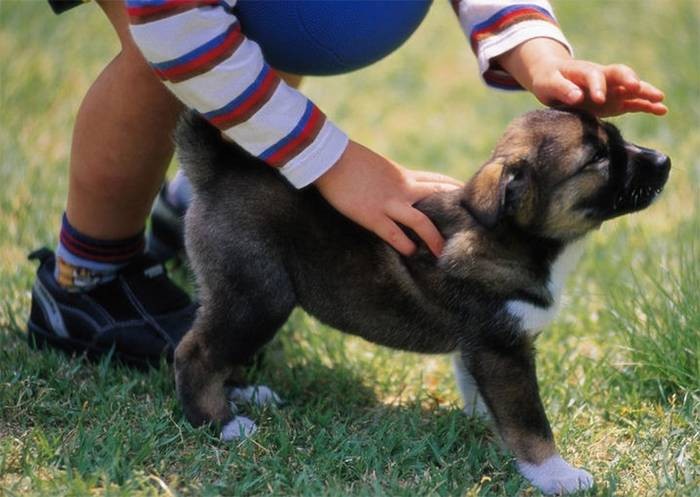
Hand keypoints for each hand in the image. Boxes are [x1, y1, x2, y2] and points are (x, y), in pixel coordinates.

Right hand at [314, 141, 461, 255]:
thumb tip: (394, 186)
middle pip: (437, 198)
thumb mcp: (377, 166)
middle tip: (468, 227)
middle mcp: (402, 188)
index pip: (436, 180)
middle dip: (453, 212)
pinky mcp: (371, 215)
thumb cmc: (347, 160)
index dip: (453, 189)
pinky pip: (393, 233)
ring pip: (421, 221)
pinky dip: (404, 244)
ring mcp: (388, 202)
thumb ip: (390, 177)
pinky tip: (410, 252)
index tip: (467, 198)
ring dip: (433, 238)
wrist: (329, 158)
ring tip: (442, 252)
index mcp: (403, 174)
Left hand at [496, 38, 666, 116]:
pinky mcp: (614, 102)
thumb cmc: (548, 79)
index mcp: (585, 71)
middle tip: (636, 88)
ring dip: (645, 93)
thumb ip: (561, 89)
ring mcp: (611, 89)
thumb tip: (577, 97)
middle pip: (620, 74)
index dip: (598, 87)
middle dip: (629, 81)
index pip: (595, 76)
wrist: (553, 78)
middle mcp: (602, 77)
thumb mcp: (548, 83)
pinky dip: (646, 106)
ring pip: (631, 88)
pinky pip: (632, 103)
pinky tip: (661, 110)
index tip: (598, 99)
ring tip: (660, 101)